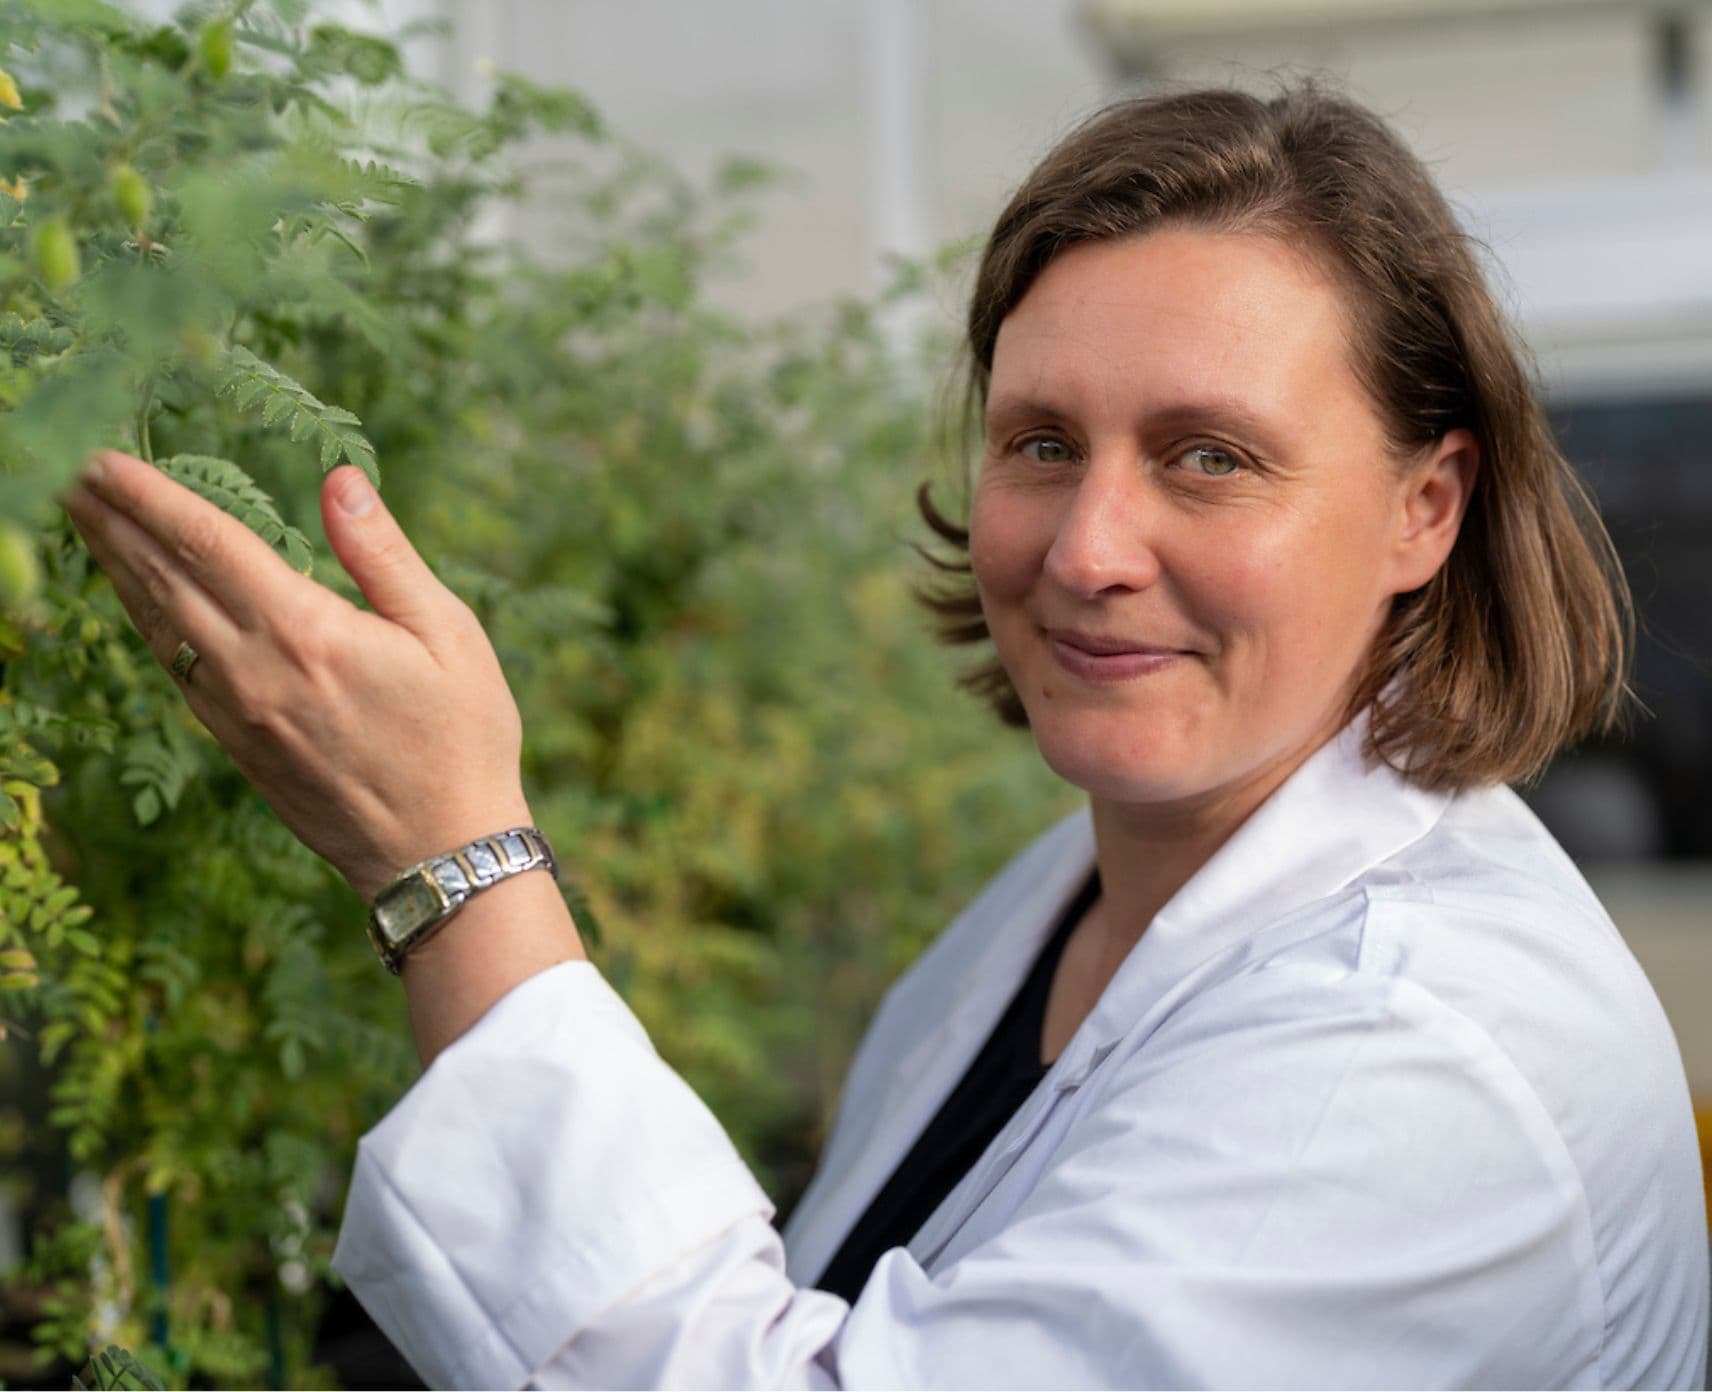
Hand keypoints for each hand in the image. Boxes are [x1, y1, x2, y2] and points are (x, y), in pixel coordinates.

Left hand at [62, 449, 533, 902]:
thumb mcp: (448, 634)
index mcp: (306, 632)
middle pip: (162, 578)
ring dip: (115, 566)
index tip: (104, 457)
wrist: (439, 854)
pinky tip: (137, 599)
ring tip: (85, 519)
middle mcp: (253, 671)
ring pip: (157, 624)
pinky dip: (145, 621)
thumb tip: (339, 481)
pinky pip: (174, 668)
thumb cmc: (462, 739)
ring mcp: (236, 713)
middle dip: (112, 520)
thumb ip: (383, 555)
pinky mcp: (236, 746)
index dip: (150, 496)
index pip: (207, 544)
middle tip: (68, 469)